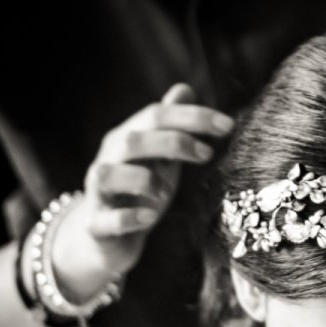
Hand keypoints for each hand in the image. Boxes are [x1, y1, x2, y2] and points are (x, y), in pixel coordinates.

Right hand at [51, 83, 233, 301]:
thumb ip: (171, 127)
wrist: (105, 238)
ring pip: (107, 175)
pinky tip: (149, 217)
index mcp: (127, 140)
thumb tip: (185, 88)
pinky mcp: (95, 226)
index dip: (193, 117)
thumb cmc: (138, 192)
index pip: (157, 115)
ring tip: (166, 193)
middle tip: (208, 154)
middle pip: (133, 140)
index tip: (229, 126)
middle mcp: (108, 161)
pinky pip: (105, 220)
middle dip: (173, 142)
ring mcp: (98, 194)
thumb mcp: (159, 157)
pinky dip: (128, 218)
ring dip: (142, 180)